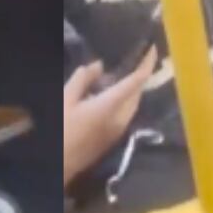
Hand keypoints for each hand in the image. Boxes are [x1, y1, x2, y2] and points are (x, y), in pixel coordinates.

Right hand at [62, 48, 156, 187]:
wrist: (59, 164)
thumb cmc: (60, 128)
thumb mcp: (65, 98)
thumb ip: (83, 79)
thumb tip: (99, 65)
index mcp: (110, 105)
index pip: (136, 81)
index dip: (147, 64)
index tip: (152, 49)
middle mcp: (121, 117)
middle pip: (138, 93)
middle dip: (140, 75)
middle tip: (133, 59)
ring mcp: (119, 130)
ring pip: (133, 104)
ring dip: (132, 89)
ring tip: (120, 74)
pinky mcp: (113, 138)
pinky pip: (126, 113)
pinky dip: (124, 100)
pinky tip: (108, 94)